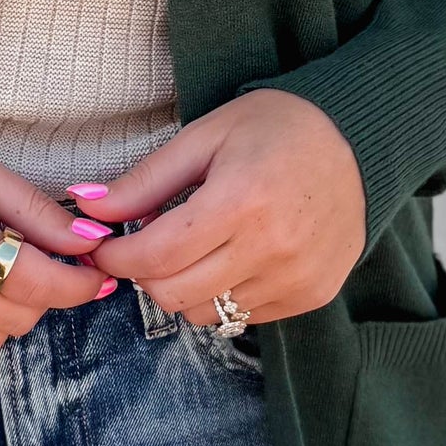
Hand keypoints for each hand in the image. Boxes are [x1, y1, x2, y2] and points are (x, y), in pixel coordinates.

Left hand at [84, 91, 363, 325]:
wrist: (358, 140)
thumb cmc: (275, 128)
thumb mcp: (204, 137)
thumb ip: (145, 180)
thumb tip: (87, 206)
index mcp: (241, 201)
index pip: (155, 257)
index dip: (117, 257)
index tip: (104, 245)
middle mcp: (272, 247)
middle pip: (174, 295)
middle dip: (146, 274)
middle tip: (148, 245)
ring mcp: (297, 277)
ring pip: (207, 313)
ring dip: (185, 287)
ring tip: (197, 247)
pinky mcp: (313, 294)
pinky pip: (244, 317)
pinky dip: (224, 294)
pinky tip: (234, 257)